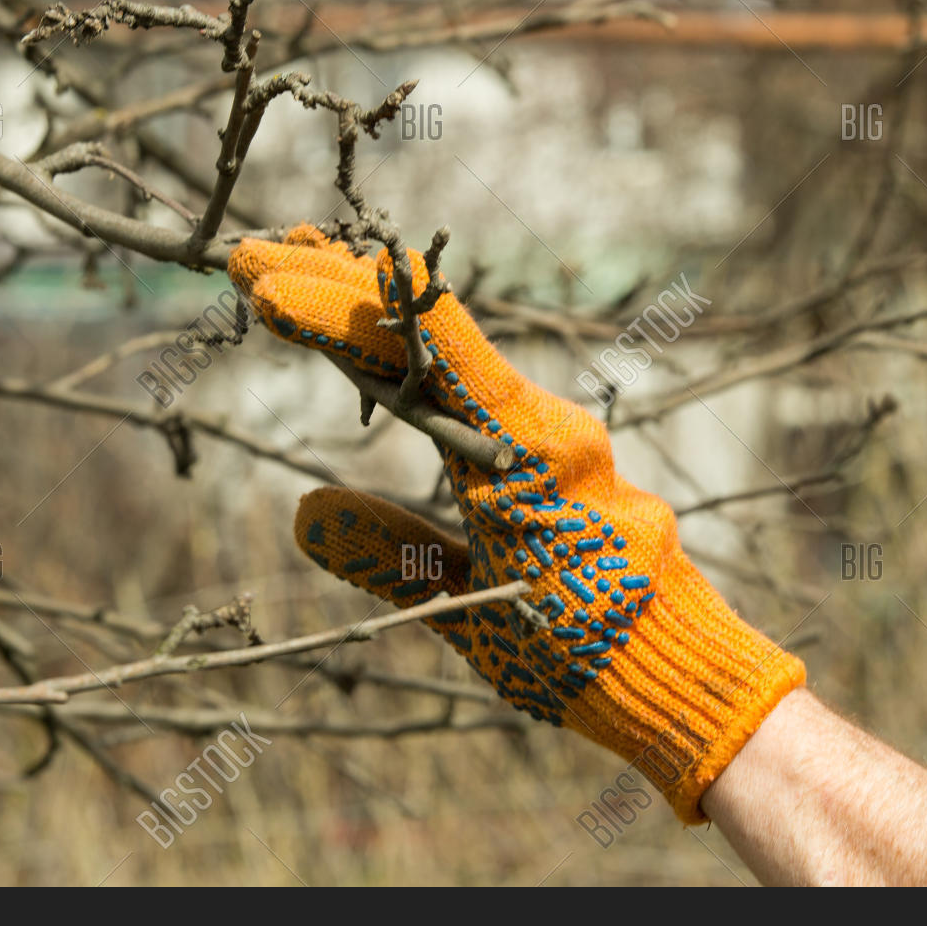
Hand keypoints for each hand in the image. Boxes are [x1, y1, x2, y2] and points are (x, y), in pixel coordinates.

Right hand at [229, 225, 804, 820]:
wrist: (675, 667)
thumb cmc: (584, 651)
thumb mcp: (473, 614)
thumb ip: (392, 559)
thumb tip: (306, 510)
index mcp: (525, 451)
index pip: (423, 350)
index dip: (340, 309)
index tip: (265, 283)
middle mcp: (540, 422)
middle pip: (429, 333)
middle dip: (337, 287)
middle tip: (251, 258)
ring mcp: (546, 431)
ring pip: (446, 350)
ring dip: (368, 308)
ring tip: (290, 270)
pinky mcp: (545, 449)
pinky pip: (467, 382)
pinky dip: (407, 351)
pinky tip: (367, 337)